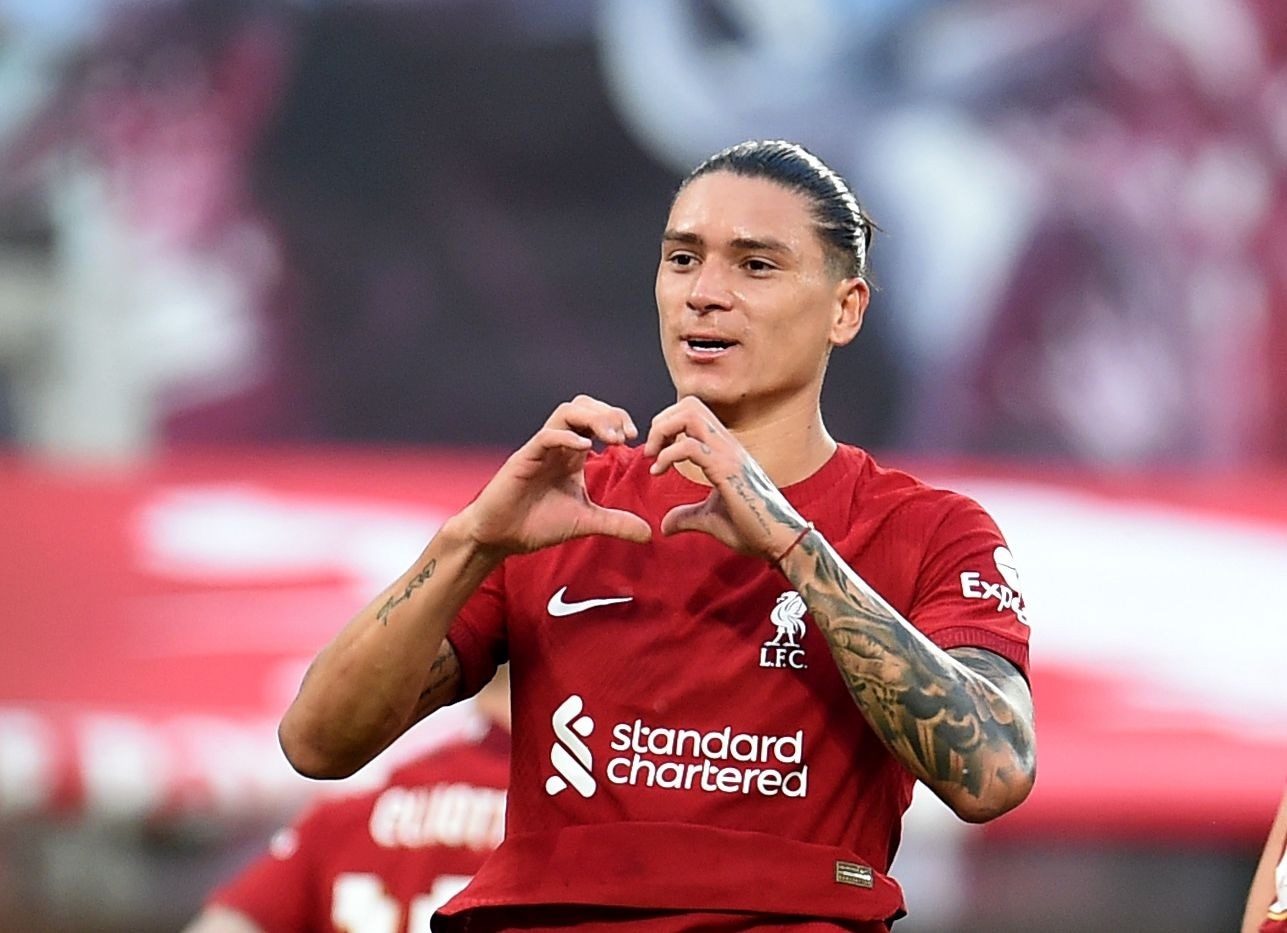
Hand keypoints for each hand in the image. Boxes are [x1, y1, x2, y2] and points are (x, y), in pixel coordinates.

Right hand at [460, 395, 651, 554]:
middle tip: (627, 435)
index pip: (597, 419)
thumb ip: (616, 523)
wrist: (501, 537)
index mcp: (572, 452)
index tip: (636, 439)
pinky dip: (566, 436)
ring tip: (611, 438)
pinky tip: (585, 448)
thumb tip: (648, 533)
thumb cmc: (537, 524)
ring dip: (593, 418)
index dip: (619, 421)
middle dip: (609, 414)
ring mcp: (540, 448)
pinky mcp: (524, 458)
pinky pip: (546, 435)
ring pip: (566, 412)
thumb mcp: (586, 522)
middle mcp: (558, 444)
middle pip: (584, 406)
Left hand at [643, 397, 808, 561]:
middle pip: (690, 404)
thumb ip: (687, 516)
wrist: (779, 541)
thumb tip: (665, 525)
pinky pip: (690, 446)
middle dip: (661, 422)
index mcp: (725, 450)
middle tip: (651, 451)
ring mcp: (729, 454)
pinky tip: (659, 471)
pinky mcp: (727, 470)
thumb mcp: (710, 519)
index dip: (667, 425)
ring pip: (690, 415)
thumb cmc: (753, 528)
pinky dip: (667, 455)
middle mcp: (728, 445)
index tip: (655, 453)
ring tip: (653, 457)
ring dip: (663, 431)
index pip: (693, 412)